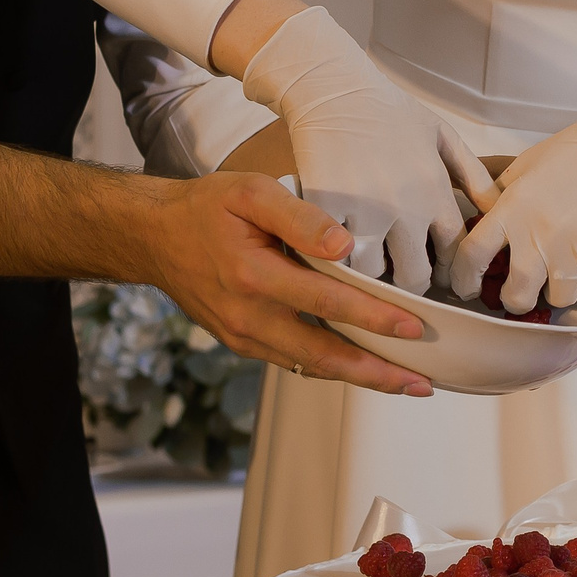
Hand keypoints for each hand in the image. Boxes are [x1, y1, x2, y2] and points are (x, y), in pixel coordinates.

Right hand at [139, 170, 434, 394]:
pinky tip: (360, 369)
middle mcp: (248, 315)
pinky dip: (329, 369)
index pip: (326, 302)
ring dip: (358, 378)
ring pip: (309, 367)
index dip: (373, 317)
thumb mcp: (251, 193)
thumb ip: (300, 217)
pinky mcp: (241, 343)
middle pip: (322, 355)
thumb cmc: (206, 208)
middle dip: (376, 372)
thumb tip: (344, 245)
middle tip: (422, 383)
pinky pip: (291, 362)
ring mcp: (242, 335)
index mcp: (253, 275)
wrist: (154, 237)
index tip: (412, 326)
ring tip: (403, 384)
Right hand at [239, 6, 493, 285]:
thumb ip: (474, 176)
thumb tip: (499, 210)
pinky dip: (337, 261)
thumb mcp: (443, 136)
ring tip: (371, 267)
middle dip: (412, 282)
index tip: (439, 272)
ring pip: (374, 274)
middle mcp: (405, 208)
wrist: (335, 88)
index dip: (448, 269)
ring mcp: (363, 211)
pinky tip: (339, 254)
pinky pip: (333, 257)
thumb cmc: (390, 111)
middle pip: (415, 276)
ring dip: (373, 275)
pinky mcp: (326, 210)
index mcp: (436, 192)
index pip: (454, 253)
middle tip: (403, 277)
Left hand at [453, 74, 576, 312]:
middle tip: (520, 293)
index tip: (466, 287)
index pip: (472, 254)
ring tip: (566, 265)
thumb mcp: (528, 165)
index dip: (462, 278)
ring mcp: (576, 249)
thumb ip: (502, 196)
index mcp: (514, 207)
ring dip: (558, 289)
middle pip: (516, 295)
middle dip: (514, 301)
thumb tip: (480, 223)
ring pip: (558, 298)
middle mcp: (540, 233)